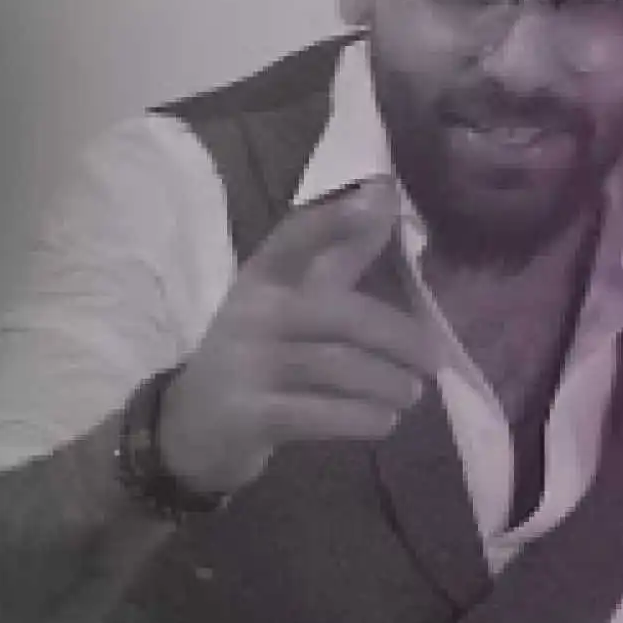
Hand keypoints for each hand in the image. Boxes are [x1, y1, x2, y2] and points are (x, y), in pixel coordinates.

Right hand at [158, 177, 436, 494]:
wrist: (190, 426)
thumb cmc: (258, 351)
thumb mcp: (288, 299)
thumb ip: (338, 253)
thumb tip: (386, 196)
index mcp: (263, 276)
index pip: (297, 236)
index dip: (337, 217)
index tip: (382, 196)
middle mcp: (253, 313)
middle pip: (341, 316)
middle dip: (397, 337)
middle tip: (433, 358)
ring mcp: (247, 365)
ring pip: (337, 367)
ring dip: (386, 383)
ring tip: (412, 393)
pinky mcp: (250, 416)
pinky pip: (320, 415)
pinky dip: (361, 419)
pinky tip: (385, 422)